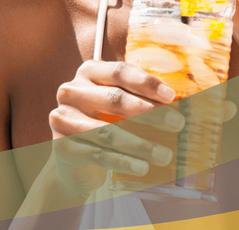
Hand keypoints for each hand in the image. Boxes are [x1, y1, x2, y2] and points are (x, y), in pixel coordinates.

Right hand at [48, 59, 185, 197]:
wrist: (74, 159)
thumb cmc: (103, 124)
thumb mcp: (117, 106)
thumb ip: (139, 98)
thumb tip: (178, 105)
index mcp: (88, 72)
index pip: (119, 72)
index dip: (147, 83)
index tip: (172, 97)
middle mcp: (71, 91)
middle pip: (114, 98)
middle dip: (150, 112)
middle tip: (177, 124)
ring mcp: (62, 117)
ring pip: (107, 131)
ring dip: (140, 144)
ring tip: (164, 154)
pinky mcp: (61, 145)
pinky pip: (97, 154)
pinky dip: (123, 162)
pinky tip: (142, 167)